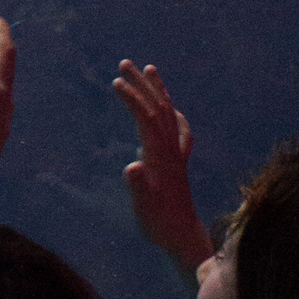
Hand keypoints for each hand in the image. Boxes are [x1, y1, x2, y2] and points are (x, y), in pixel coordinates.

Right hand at [113, 59, 213, 281]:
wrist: (182, 235)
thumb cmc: (159, 222)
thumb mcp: (144, 207)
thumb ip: (139, 185)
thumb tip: (132, 166)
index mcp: (160, 155)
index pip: (146, 118)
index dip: (132, 99)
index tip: (116, 82)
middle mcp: (171, 149)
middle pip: (158, 107)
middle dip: (142, 84)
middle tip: (125, 63)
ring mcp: (176, 153)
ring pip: (168, 113)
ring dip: (158, 90)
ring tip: (149, 70)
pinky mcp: (178, 162)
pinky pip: (177, 129)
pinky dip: (172, 113)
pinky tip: (171, 111)